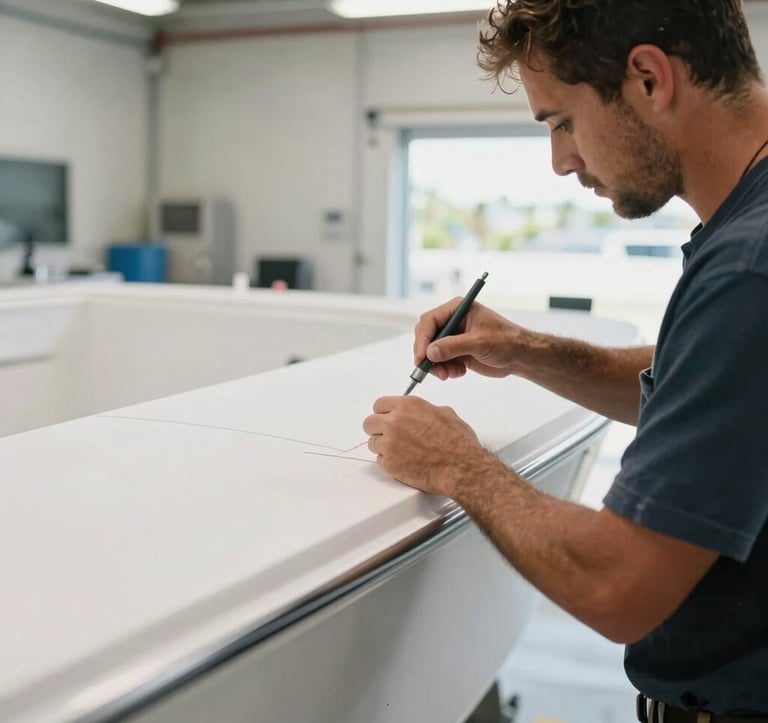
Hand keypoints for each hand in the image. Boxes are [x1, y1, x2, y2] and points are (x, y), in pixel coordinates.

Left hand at [362, 395, 497, 495]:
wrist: (460, 467)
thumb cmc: (458, 442)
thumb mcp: (445, 414)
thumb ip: (425, 411)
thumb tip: (422, 413)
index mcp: (407, 406)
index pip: (379, 404)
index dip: (383, 412)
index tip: (386, 418)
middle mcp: (394, 422)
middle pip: (369, 423)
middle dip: (378, 429)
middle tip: (388, 436)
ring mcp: (389, 443)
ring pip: (372, 443)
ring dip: (383, 447)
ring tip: (400, 451)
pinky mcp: (390, 463)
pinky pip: (380, 460)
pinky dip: (389, 462)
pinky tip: (403, 462)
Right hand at [413, 299, 536, 380]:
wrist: (520, 356)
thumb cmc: (506, 341)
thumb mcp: (479, 342)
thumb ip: (453, 346)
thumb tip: (430, 352)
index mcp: (458, 309)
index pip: (430, 320)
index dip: (423, 339)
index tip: (422, 356)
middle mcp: (453, 321)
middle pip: (427, 336)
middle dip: (427, 355)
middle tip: (432, 370)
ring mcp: (454, 337)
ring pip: (431, 351)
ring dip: (436, 365)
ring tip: (449, 374)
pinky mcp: (456, 351)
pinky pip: (441, 361)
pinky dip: (445, 369)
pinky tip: (459, 372)